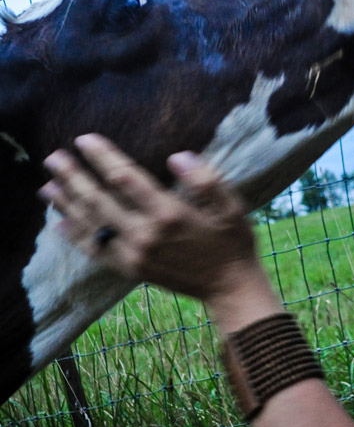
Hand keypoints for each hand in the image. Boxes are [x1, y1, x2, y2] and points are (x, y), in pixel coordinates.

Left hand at [38, 133, 256, 300]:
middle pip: (99, 201)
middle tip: (53, 158)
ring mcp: (136, 254)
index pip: (126, 178)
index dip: (103, 157)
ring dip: (67, 204)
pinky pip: (96, 252)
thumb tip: (178, 156)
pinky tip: (60, 225)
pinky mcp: (132, 269)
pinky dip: (76, 237)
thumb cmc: (233, 241)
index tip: (84, 140)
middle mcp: (145, 234)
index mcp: (169, 213)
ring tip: (46, 186)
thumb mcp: (232, 206)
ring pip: (92, 226)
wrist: (230, 286)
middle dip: (74, 177)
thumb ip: (206, 179)